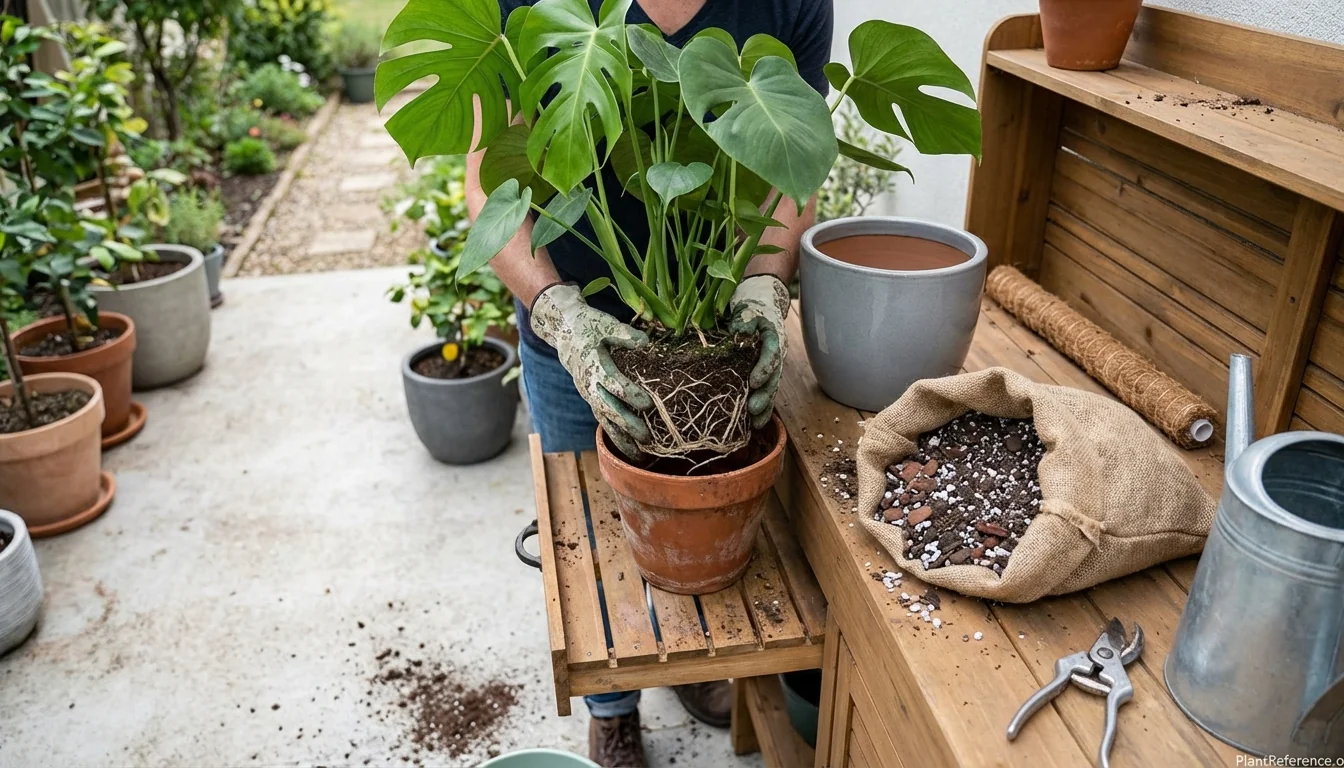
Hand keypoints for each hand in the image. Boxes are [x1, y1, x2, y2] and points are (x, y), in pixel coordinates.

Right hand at [530, 283, 652, 457]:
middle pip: (607, 408)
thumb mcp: (605, 324)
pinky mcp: (591, 399)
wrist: (564, 331)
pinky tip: (631, 450)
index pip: (612, 383)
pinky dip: (616, 436)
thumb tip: (645, 343)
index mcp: (593, 364)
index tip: (648, 403)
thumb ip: (624, 334)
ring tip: (639, 456)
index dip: (630, 394)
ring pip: (604, 420)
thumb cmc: (589, 325)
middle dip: (626, 424)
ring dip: (621, 439)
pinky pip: (603, 421)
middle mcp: (588, 384)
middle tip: (646, 437)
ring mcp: (588, 394)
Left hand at [727, 275, 789, 428]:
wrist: (762, 303)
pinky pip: (764, 390)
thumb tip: (740, 331)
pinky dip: (761, 407)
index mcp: (773, 337)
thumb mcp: (748, 308)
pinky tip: (753, 422)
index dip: (764, 369)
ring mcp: (771, 365)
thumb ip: (745, 319)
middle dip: (765, 394)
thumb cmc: (753, 306)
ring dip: (765, 406)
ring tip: (755, 423)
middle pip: (773, 377)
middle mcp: (775, 354)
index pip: (771, 355)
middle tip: (753, 408)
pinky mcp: (764, 372)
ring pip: (770, 387)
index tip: (753, 381)